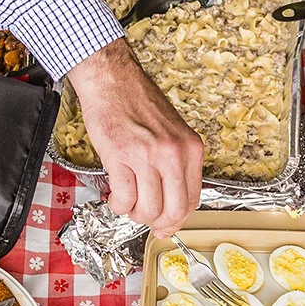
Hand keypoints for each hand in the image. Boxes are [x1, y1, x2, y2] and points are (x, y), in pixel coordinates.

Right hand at [67, 40, 203, 235]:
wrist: (112, 80)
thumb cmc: (138, 103)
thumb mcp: (172, 133)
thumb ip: (176, 165)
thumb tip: (170, 202)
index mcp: (191, 148)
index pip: (192, 200)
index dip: (177, 220)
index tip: (166, 225)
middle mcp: (173, 153)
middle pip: (173, 210)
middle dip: (157, 222)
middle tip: (145, 218)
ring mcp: (147, 155)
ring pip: (147, 209)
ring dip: (134, 213)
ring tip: (127, 202)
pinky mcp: (121, 156)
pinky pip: (124, 198)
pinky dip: (118, 204)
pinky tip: (115, 194)